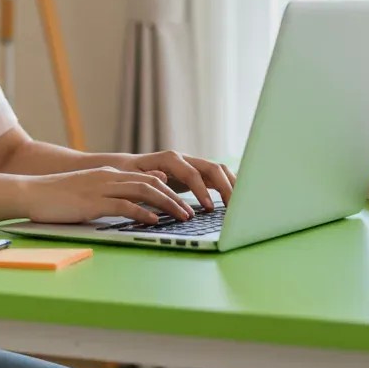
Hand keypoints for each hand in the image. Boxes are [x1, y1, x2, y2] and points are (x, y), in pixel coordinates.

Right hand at [21, 167, 194, 224]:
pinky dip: (143, 213)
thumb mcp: (87, 193)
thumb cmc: (56, 197)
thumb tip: (129, 208)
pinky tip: (155, 221)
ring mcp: (102, 188)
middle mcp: (109, 177)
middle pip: (152, 184)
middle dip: (175, 198)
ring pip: (144, 192)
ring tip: (182, 217)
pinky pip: (124, 205)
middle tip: (191, 212)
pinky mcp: (93, 202)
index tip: (184, 203)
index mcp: (109, 174)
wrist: (30, 192)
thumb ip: (108, 196)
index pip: (148, 179)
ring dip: (167, 205)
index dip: (169, 191)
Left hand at [115, 150, 235, 210]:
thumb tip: (164, 178)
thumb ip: (148, 178)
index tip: (208, 209)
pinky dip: (227, 185)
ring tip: (240, 204)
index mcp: (170, 159)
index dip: (202, 191)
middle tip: (233, 208)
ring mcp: (192, 164)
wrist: (128, 167)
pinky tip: (234, 200)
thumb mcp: (133, 177)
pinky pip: (216, 176)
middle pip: (212, 168)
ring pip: (219, 170)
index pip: (192, 173)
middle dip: (225, 187)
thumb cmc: (129, 175)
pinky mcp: (196, 172)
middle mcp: (184, 158)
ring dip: (231, 185)